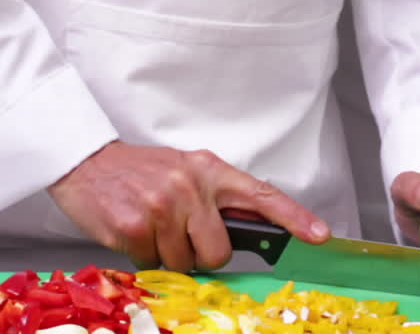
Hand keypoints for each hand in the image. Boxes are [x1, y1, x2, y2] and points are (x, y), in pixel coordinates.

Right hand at [49, 140, 328, 271]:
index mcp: (210, 169)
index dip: (294, 216)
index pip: (260, 194)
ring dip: (168, 255)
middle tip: (180, 234)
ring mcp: (163, 205)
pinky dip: (143, 256)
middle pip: (220, 251)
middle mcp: (191, 184)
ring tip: (152, 225)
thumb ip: (215, 199)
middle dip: (202, 254)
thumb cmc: (142, 171)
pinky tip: (133, 229)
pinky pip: (153, 264)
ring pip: (185, 263)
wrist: (90, 163)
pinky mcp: (136, 226)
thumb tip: (245, 235)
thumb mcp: (185, 171)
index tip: (320, 234)